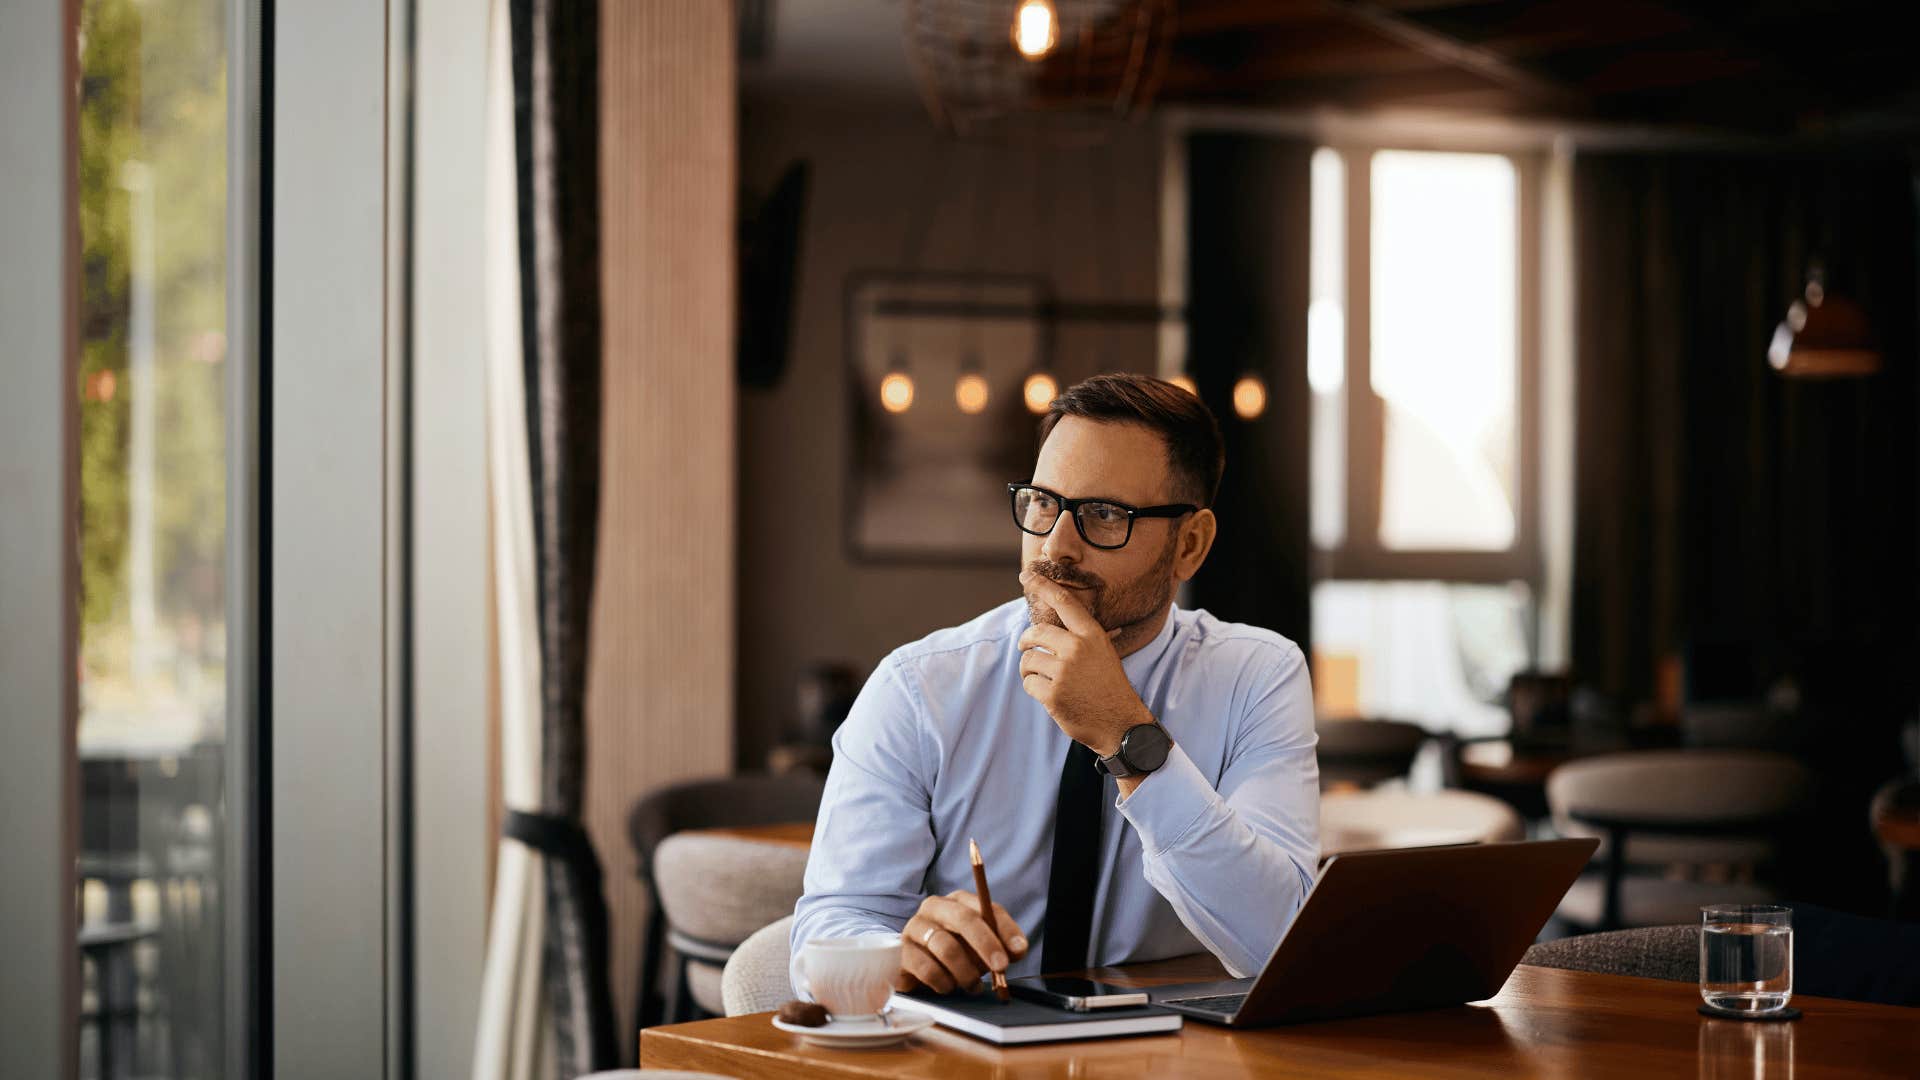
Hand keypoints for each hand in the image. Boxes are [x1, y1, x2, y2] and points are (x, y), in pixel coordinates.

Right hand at [896, 889, 1028, 993]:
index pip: (986, 907)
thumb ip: (1003, 946)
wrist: (915, 967)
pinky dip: (944, 983)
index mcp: (957, 901)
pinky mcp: (902, 952)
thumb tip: (1017, 949)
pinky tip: (949, 987)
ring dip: (966, 972)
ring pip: (946, 947)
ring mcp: (914, 928)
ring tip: (974, 986)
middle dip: (986, 945)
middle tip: (1001, 968)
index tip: (1019, 950)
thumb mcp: (982, 947)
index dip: (1005, 928)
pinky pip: (927, 969)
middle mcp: (934, 907)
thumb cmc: (956, 952)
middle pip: (963, 919)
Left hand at [1018, 570, 1153, 757]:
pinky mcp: (1053, 694)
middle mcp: (1078, 649)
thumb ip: (1080, 637)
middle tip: (1027, 647)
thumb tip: (1051, 624)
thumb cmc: (1108, 686)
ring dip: (1030, 669)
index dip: (1043, 586)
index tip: (1026, 575)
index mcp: (1092, 635)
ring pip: (1028, 659)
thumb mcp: (1103, 653)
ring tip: (1044, 678)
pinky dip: (1034, 688)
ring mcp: (1065, 672)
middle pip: (1036, 632)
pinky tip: (1050, 694)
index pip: (1064, 603)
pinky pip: (1028, 683)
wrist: (1120, 723)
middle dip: (1026, 641)